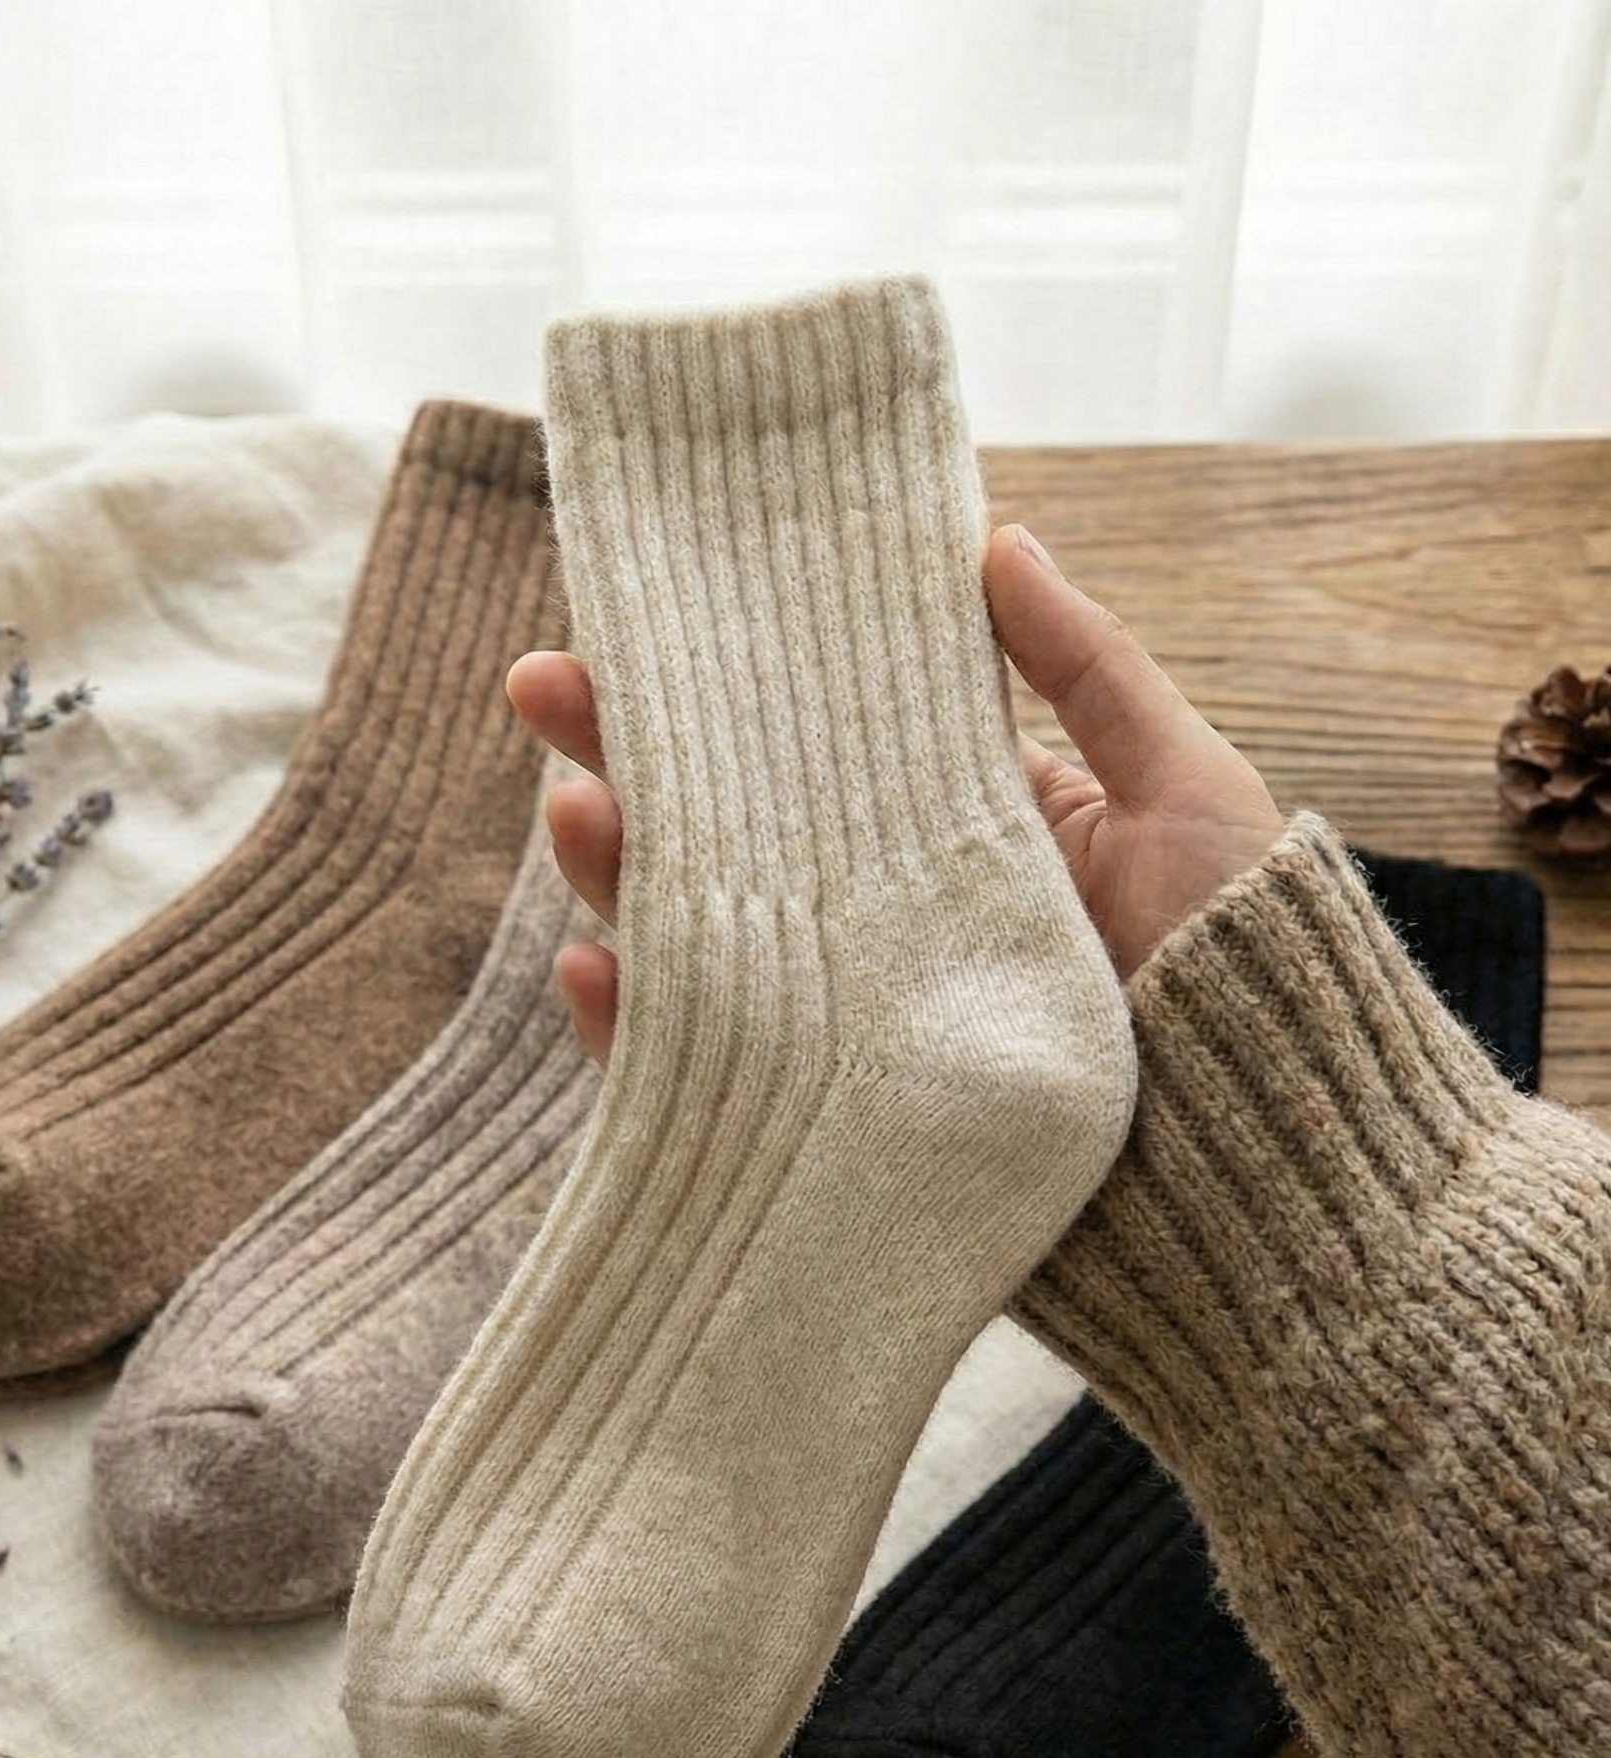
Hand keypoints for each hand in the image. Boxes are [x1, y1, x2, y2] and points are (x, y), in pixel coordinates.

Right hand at [507, 524, 1283, 1064]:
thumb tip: (996, 534)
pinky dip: (632, 1031)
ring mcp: (845, 1019)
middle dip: (630, 754)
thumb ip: (1085, 669)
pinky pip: (703, 1072)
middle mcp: (882, 920)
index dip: (724, 682)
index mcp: (952, 832)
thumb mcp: (1181, 790)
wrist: (1265, 1169)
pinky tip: (594, 970)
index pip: (812, 743)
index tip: (637, 616)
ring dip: (621, 870)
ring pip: (697, 938)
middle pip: (728, 829)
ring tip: (577, 808)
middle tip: (546, 685)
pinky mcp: (824, 1120)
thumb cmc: (1242, 966)